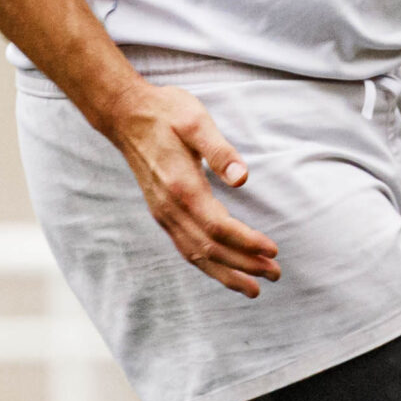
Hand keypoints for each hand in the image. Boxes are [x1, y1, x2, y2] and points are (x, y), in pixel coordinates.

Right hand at [103, 84, 282, 297]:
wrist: (126, 115)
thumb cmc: (166, 113)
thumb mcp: (196, 121)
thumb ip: (220, 150)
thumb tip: (242, 178)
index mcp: (182, 187)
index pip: (219, 227)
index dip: (247, 243)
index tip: (273, 251)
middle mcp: (169, 208)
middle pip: (210, 248)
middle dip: (244, 265)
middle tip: (275, 274)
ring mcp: (163, 213)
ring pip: (195, 254)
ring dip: (226, 273)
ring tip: (254, 288)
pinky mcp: (161, 212)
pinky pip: (184, 247)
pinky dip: (206, 265)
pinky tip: (222, 270)